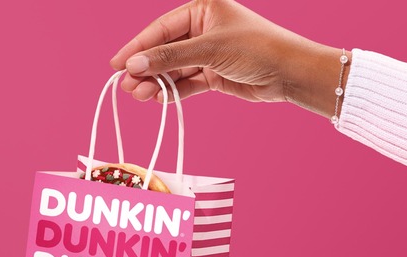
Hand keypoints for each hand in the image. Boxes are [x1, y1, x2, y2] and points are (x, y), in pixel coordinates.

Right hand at [110, 0, 349, 117]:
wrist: (290, 73)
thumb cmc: (257, 48)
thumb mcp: (209, 49)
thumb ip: (170, 57)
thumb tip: (133, 65)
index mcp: (202, 9)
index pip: (161, 29)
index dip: (137, 46)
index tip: (116, 64)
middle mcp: (204, 29)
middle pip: (165, 50)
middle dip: (146, 68)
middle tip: (126, 87)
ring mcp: (209, 53)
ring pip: (175, 69)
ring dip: (157, 83)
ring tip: (139, 96)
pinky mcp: (216, 75)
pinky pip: (188, 83)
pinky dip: (174, 91)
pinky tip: (159, 99)